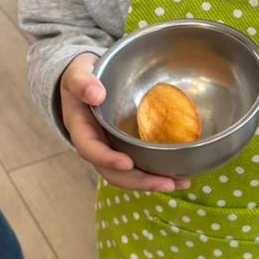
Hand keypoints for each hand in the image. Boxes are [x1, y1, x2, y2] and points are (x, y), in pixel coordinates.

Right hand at [60, 53, 191, 191]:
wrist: (87, 83)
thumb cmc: (82, 78)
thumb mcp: (77, 74)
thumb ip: (82, 82)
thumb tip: (96, 94)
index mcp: (81, 130)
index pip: (90, 150)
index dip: (107, 159)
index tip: (127, 163)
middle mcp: (97, 146)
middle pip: (114, 172)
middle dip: (140, 181)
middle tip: (167, 183)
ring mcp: (113, 149)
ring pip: (129, 174)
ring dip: (153, 182)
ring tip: (181, 184)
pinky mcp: (127, 147)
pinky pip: (140, 164)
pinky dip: (157, 172)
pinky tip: (180, 174)